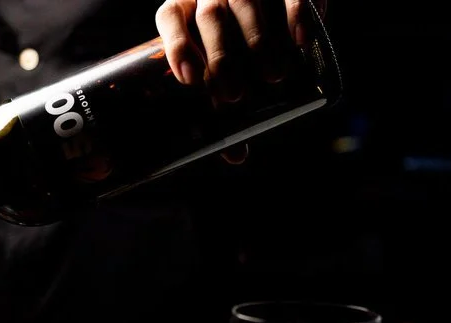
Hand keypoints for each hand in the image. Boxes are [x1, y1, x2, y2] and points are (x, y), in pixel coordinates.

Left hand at [155, 0, 326, 163]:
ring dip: (258, 41)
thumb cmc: (234, 49)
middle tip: (234, 94)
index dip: (177, 47)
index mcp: (183, 8)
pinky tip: (302, 39)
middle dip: (221, 58)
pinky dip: (296, 13)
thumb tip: (237, 157)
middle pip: (210, 17)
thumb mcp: (223, 72)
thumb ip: (227, 106)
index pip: (170, 18)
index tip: (189, 80)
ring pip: (244, 2)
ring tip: (272, 77)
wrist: (269, 4)